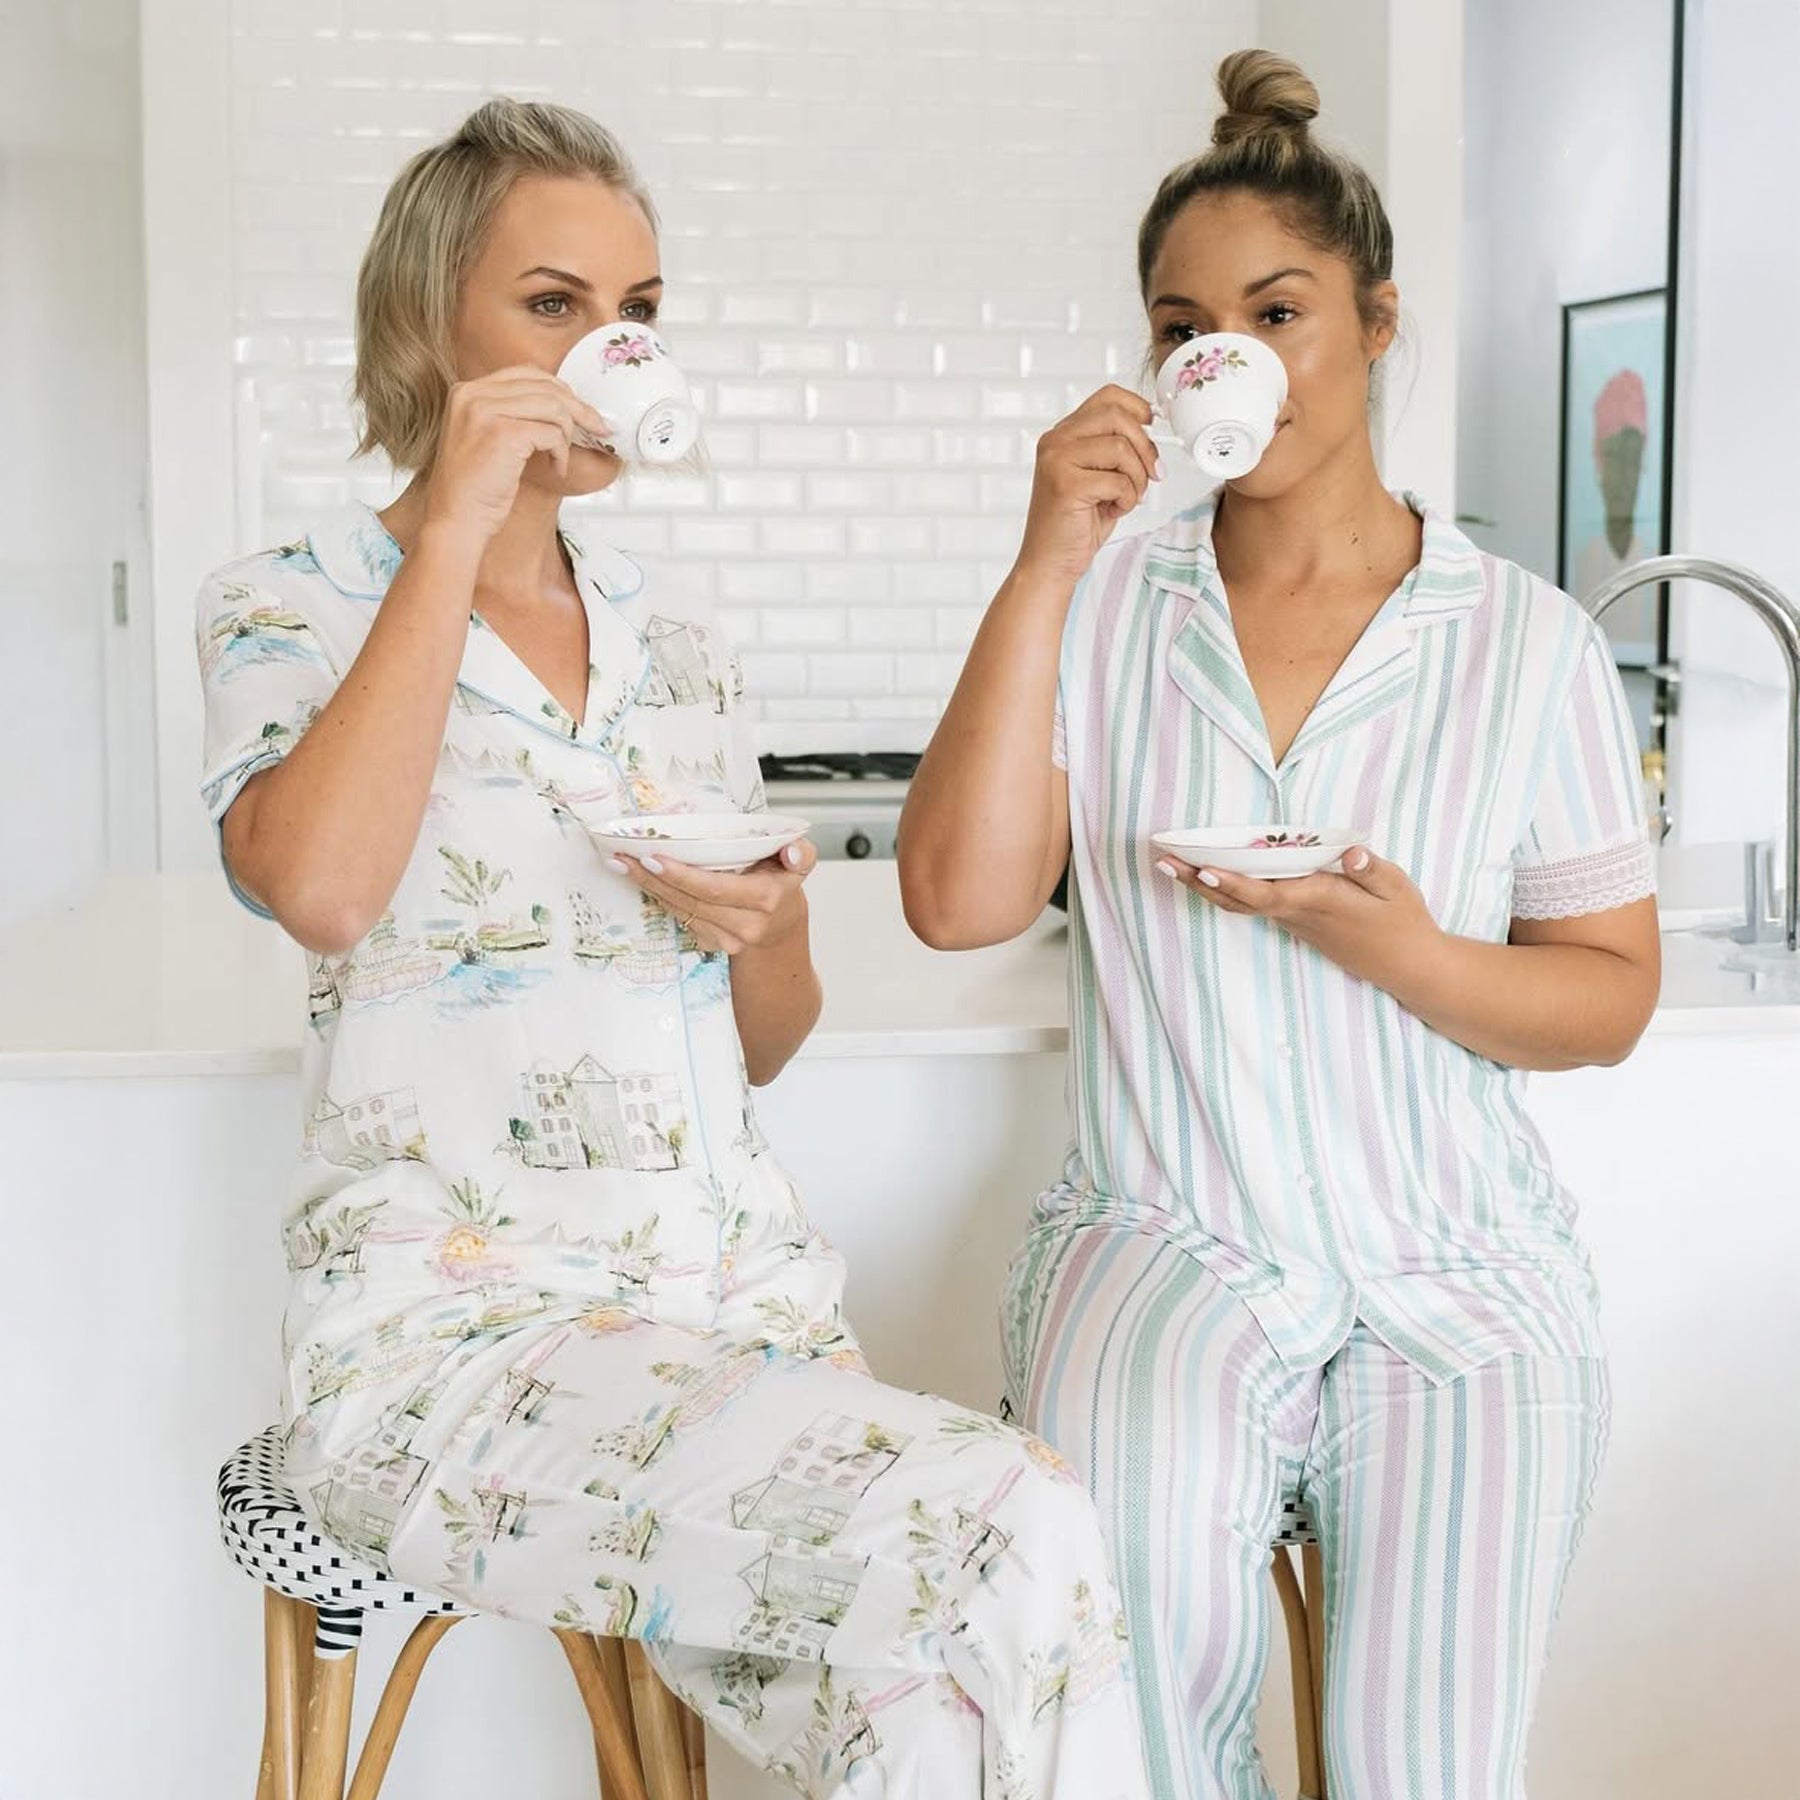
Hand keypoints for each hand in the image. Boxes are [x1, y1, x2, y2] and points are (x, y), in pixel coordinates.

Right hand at [420, 367, 611, 550]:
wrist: (457, 519)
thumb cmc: (474, 488)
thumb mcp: (486, 437)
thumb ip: (510, 413)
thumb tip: (561, 402)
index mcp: (467, 391)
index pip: (526, 372)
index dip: (560, 390)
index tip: (581, 409)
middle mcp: (472, 394)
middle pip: (544, 386)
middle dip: (578, 409)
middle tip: (598, 428)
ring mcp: (485, 412)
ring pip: (553, 407)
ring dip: (568, 435)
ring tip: (562, 458)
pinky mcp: (503, 435)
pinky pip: (552, 434)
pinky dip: (562, 453)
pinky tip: (556, 469)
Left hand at [611, 838, 817, 956]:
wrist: (781, 930)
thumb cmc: (783, 885)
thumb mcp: (800, 864)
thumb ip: (802, 852)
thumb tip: (794, 849)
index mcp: (766, 900)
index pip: (716, 889)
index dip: (683, 876)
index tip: (655, 858)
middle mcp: (746, 925)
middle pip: (691, 901)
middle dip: (654, 878)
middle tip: (625, 856)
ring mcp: (727, 939)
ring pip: (681, 911)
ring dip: (649, 887)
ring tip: (622, 864)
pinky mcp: (711, 943)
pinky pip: (680, 917)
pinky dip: (659, 897)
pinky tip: (640, 879)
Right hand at [1014, 385, 1160, 587]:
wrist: (1050, 563)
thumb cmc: (1076, 524)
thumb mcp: (1100, 477)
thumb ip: (1116, 449)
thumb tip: (1150, 427)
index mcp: (1063, 435)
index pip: (1107, 397)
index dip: (1138, 408)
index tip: (1153, 428)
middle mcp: (1055, 441)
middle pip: (1117, 417)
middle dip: (1145, 447)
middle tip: (1153, 474)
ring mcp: (1057, 461)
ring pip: (1121, 447)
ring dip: (1137, 477)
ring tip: (1128, 498)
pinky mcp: (1065, 484)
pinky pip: (1118, 479)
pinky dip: (1127, 498)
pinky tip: (1113, 510)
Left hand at [1155, 845, 1446, 991]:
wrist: (1409, 968)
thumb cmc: (1404, 923)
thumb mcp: (1397, 889)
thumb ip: (1371, 870)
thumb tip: (1351, 853)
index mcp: (1318, 900)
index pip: (1266, 892)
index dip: (1233, 882)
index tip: (1203, 868)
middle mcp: (1297, 913)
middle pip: (1238, 899)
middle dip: (1200, 880)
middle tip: (1163, 861)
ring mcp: (1294, 922)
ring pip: (1241, 905)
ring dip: (1205, 886)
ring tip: (1173, 866)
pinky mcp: (1297, 925)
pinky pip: (1254, 907)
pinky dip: (1227, 892)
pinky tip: (1209, 877)